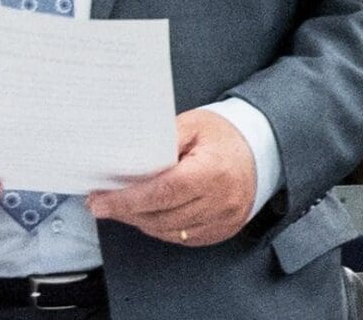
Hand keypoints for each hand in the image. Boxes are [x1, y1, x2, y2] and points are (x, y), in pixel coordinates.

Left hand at [89, 109, 256, 246]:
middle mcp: (220, 200)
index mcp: (212, 171)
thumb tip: (127, 158)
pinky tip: (147, 214)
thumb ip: (162, 141)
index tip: (100, 201)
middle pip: (161, 215)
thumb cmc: (225, 135)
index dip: (127, 200)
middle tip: (100, 203)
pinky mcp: (222, 231)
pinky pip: (182, 237)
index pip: (162, 192)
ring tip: (121, 207)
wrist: (262, 150)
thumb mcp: (193, 125)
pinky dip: (160, 227)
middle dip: (126, 211)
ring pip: (168, 231)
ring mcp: (223, 220)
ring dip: (140, 221)